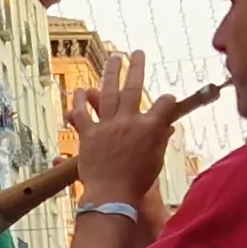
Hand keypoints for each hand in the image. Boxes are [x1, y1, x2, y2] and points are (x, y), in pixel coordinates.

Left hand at [58, 51, 217, 208]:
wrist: (112, 195)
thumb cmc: (137, 182)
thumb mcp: (156, 160)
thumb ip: (160, 140)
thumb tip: (167, 127)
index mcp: (150, 128)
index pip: (163, 105)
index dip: (167, 100)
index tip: (167, 98)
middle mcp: (129, 122)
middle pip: (133, 88)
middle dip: (136, 67)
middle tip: (136, 52)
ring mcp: (107, 126)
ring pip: (108, 93)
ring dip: (111, 73)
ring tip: (113, 58)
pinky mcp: (88, 134)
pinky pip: (82, 113)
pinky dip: (80, 102)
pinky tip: (80, 90)